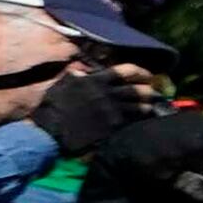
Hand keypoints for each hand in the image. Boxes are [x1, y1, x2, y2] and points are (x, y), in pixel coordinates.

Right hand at [30, 63, 151, 156]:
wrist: (48, 131)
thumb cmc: (51, 108)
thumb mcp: (61, 85)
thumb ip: (75, 77)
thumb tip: (80, 72)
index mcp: (96, 81)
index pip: (125, 71)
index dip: (140, 72)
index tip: (147, 75)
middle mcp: (108, 95)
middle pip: (138, 89)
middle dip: (149, 90)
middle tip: (155, 92)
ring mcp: (112, 112)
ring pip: (140, 107)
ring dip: (148, 106)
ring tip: (152, 107)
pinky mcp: (112, 129)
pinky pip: (133, 123)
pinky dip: (141, 122)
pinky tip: (144, 123)